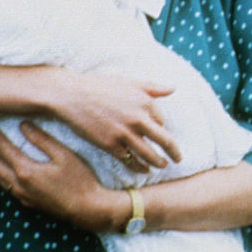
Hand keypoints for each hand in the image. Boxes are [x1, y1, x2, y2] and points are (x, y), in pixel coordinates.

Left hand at [0, 121, 126, 231]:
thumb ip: (42, 140)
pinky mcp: (28, 202)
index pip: (4, 148)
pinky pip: (6, 186)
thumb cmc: (80, 179)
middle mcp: (20, 184)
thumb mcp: (64, 155)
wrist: (88, 208)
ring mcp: (23, 195)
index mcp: (27, 171)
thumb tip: (23, 125)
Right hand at [40, 68, 181, 171]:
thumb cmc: (100, 87)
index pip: (162, 121)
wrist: (72, 96)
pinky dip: (139, 167)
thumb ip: (153, 87)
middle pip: (164, 140)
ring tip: (162, 166)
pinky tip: (143, 170)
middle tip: (178, 159)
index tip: (160, 133)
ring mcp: (125, 133)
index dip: (161, 128)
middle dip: (174, 152)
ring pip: (149, 154)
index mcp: (145, 101)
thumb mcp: (129, 82)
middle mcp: (138, 118)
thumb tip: (174, 87)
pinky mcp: (111, 145)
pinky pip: (130, 161)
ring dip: (158, 162)